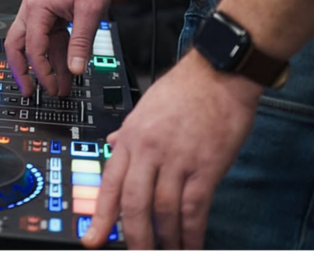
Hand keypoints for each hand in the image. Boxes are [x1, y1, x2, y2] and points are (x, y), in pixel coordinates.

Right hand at [5, 0, 111, 96]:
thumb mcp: (89, 10)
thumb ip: (81, 42)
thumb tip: (75, 69)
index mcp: (36, 8)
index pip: (33, 48)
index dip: (41, 70)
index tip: (51, 86)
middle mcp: (32, 9)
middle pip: (18, 46)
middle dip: (24, 71)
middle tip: (30, 92)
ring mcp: (40, 10)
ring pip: (36, 44)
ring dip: (46, 65)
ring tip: (60, 86)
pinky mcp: (50, 12)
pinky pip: (49, 37)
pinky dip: (56, 53)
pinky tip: (67, 68)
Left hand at [82, 49, 260, 249]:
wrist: (220, 72)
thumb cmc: (186, 87)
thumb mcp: (146, 106)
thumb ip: (128, 131)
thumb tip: (111, 144)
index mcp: (132, 134)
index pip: (110, 183)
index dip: (102, 216)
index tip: (92, 239)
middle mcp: (150, 149)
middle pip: (135, 204)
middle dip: (135, 238)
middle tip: (138, 254)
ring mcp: (178, 158)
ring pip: (164, 211)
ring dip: (165, 241)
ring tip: (168, 254)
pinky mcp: (206, 166)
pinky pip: (193, 209)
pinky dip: (191, 233)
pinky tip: (192, 245)